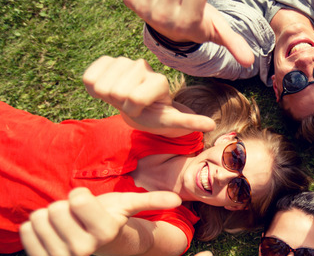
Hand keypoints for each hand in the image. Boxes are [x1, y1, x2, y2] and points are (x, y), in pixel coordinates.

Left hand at [19, 187, 181, 255]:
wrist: (98, 242)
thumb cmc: (112, 217)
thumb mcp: (129, 204)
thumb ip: (152, 201)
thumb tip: (177, 200)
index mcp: (105, 231)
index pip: (77, 200)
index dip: (79, 196)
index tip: (87, 202)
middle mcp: (85, 248)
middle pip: (55, 210)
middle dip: (62, 205)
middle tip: (75, 214)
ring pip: (39, 220)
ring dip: (47, 216)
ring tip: (63, 220)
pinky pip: (27, 235)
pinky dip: (32, 228)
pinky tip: (47, 230)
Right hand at [83, 56, 214, 133]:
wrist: (144, 107)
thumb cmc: (158, 116)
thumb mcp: (174, 122)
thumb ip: (189, 121)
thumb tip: (212, 124)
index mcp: (158, 81)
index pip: (133, 98)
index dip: (134, 109)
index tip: (143, 110)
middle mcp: (142, 67)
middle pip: (116, 91)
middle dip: (122, 104)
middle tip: (133, 105)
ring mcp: (124, 62)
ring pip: (102, 85)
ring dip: (109, 97)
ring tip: (123, 98)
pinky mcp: (106, 61)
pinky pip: (88, 76)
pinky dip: (94, 85)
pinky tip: (108, 90)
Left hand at [123, 0, 253, 66]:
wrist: (166, 24)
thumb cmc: (198, 22)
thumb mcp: (217, 31)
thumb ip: (234, 43)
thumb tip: (249, 62)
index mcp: (189, 22)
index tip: (197, 0)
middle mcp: (165, 17)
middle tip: (187, 2)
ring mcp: (147, 9)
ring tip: (177, 2)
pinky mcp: (132, 1)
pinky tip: (161, 1)